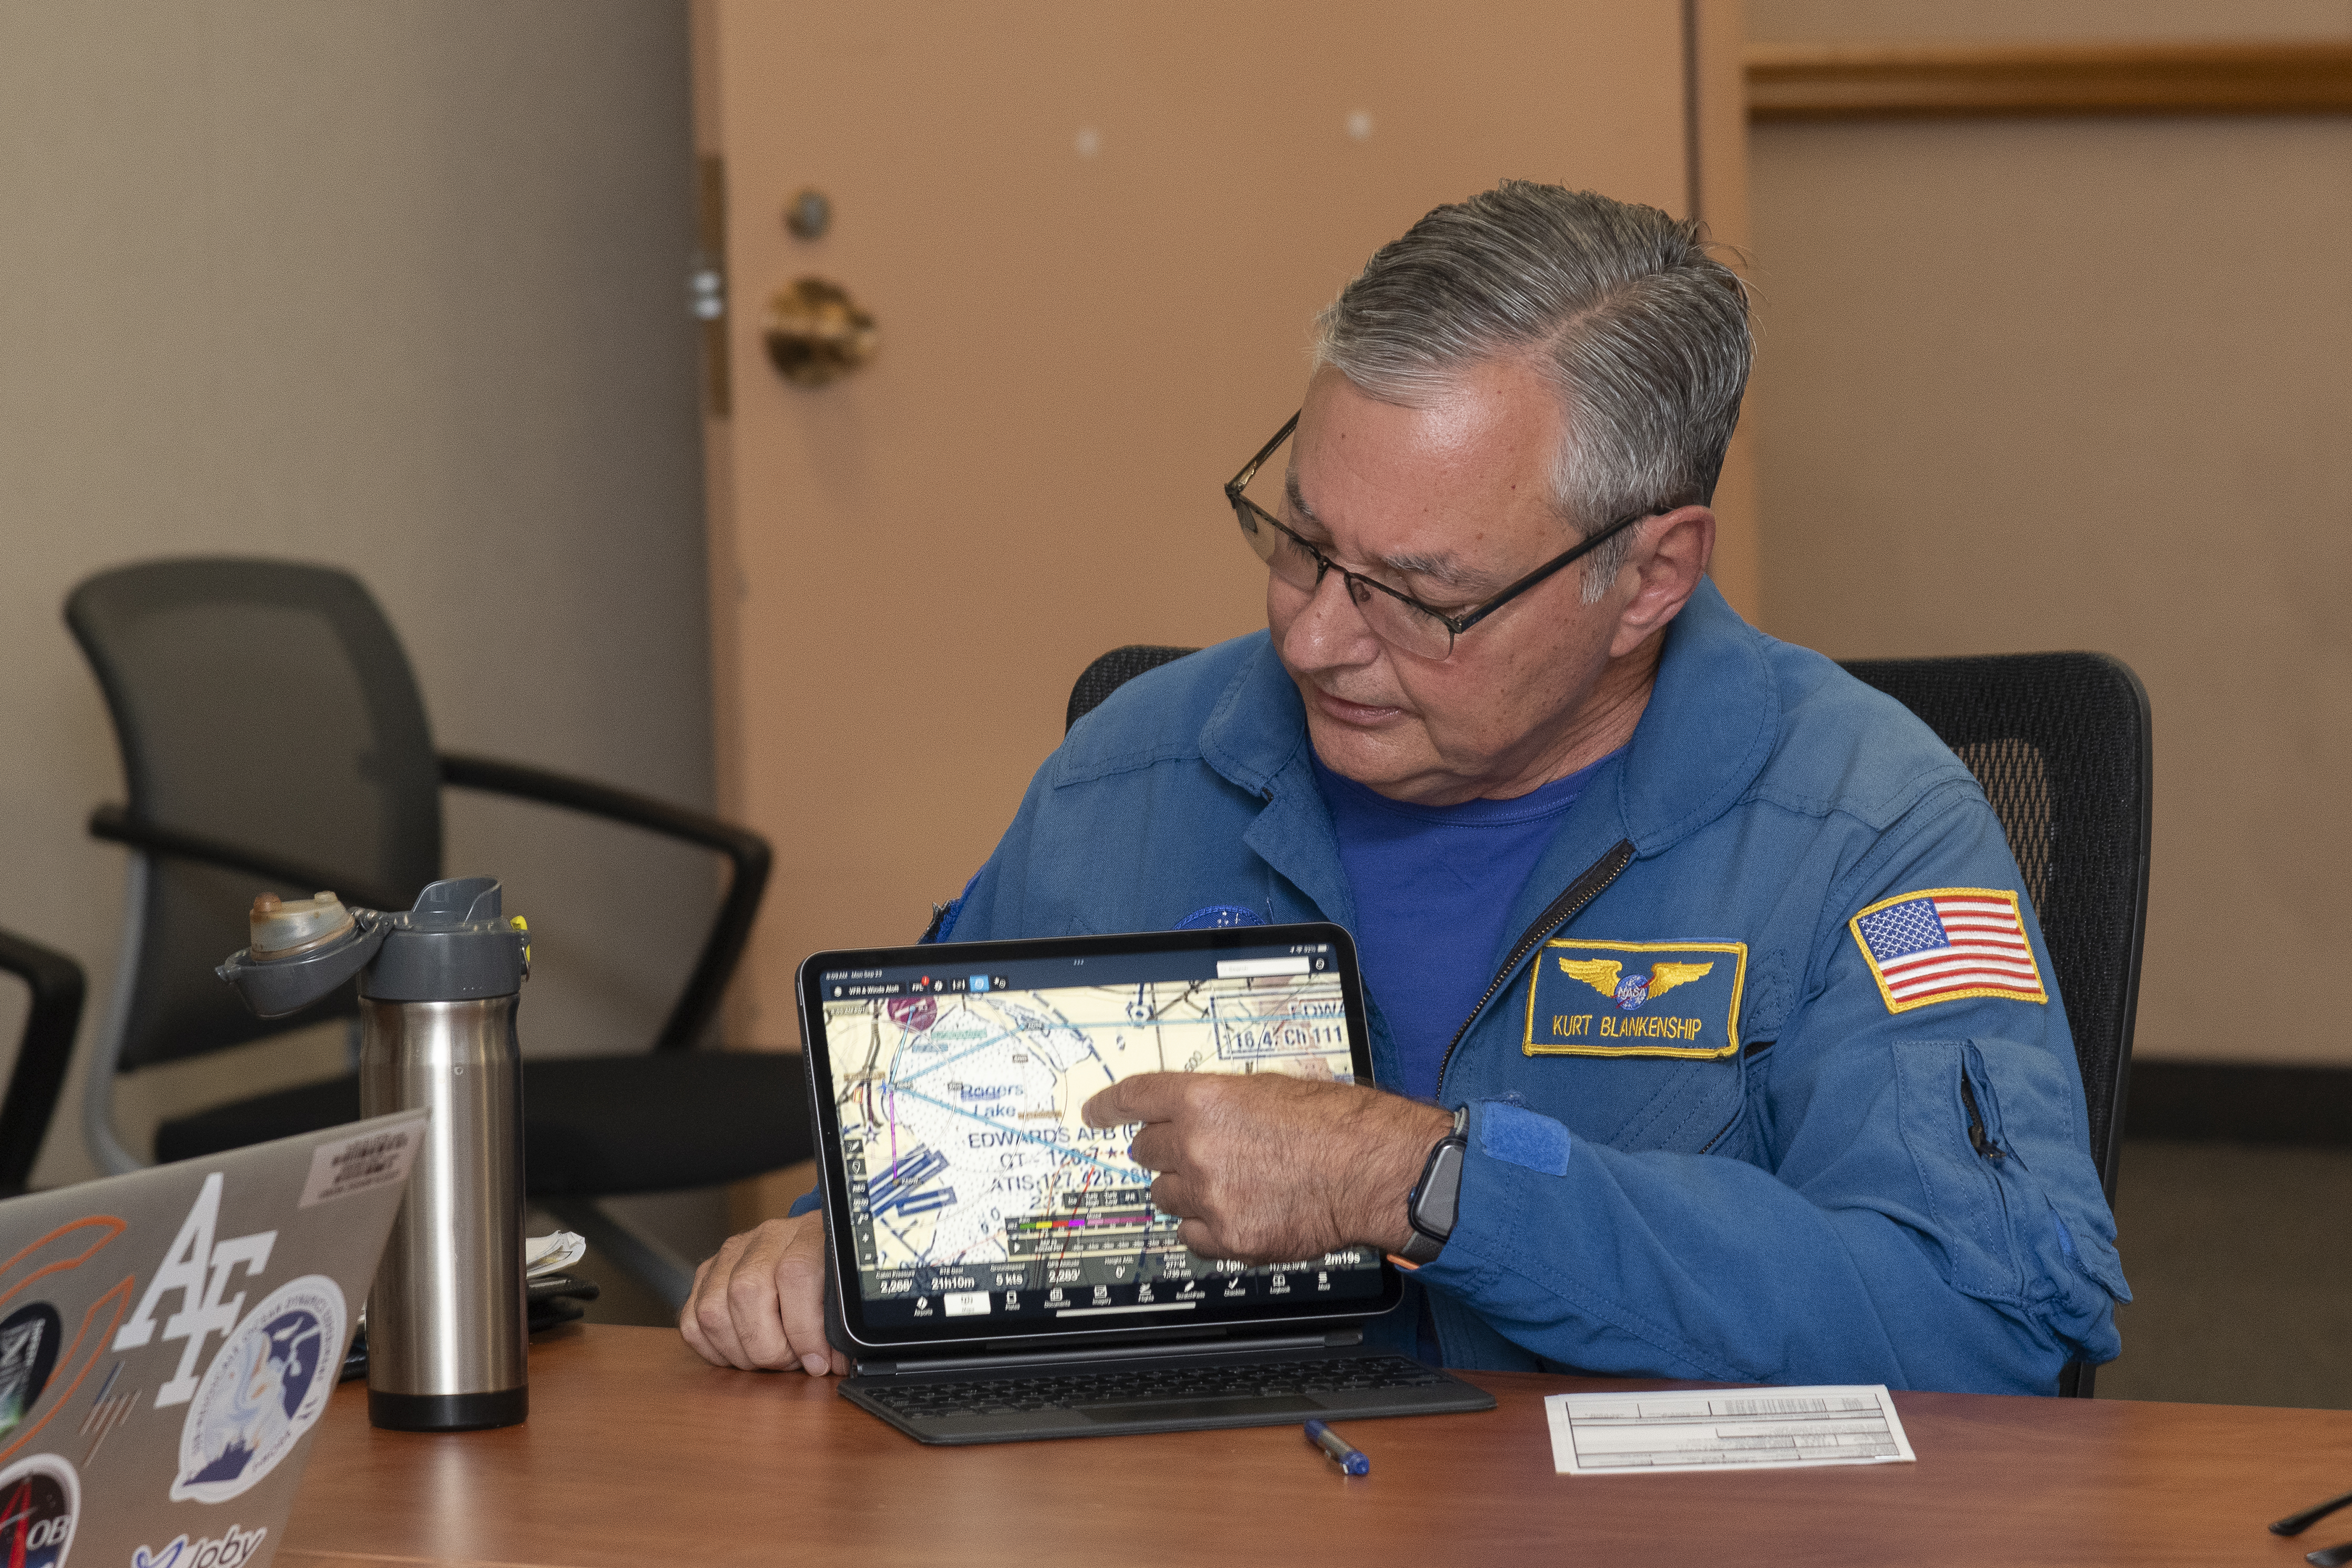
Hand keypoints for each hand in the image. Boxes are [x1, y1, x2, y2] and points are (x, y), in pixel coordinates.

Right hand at [678, 1213, 848, 1374]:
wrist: (815, 1246)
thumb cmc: (834, 1276)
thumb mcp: (850, 1291)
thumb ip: (846, 1323)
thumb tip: (840, 1362)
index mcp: (809, 1233)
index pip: (795, 1273)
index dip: (804, 1328)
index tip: (818, 1361)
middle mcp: (766, 1238)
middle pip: (747, 1292)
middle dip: (769, 1346)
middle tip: (791, 1362)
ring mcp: (731, 1254)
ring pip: (713, 1309)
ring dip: (741, 1351)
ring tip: (769, 1359)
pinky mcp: (706, 1274)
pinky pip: (691, 1320)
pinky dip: (713, 1350)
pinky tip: (742, 1354)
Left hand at [1081, 1072, 1450, 1262]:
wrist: (1370, 1171)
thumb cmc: (1334, 1124)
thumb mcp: (1270, 1089)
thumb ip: (1220, 1102)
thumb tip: (1191, 1113)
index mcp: (1204, 1100)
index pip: (1134, 1098)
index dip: (1108, 1106)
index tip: (1094, 1113)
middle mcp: (1196, 1146)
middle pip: (1146, 1152)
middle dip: (1165, 1151)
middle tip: (1197, 1153)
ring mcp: (1208, 1195)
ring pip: (1165, 1196)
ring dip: (1188, 1190)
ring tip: (1232, 1183)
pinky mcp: (1227, 1237)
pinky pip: (1191, 1235)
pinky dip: (1207, 1226)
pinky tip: (1239, 1211)